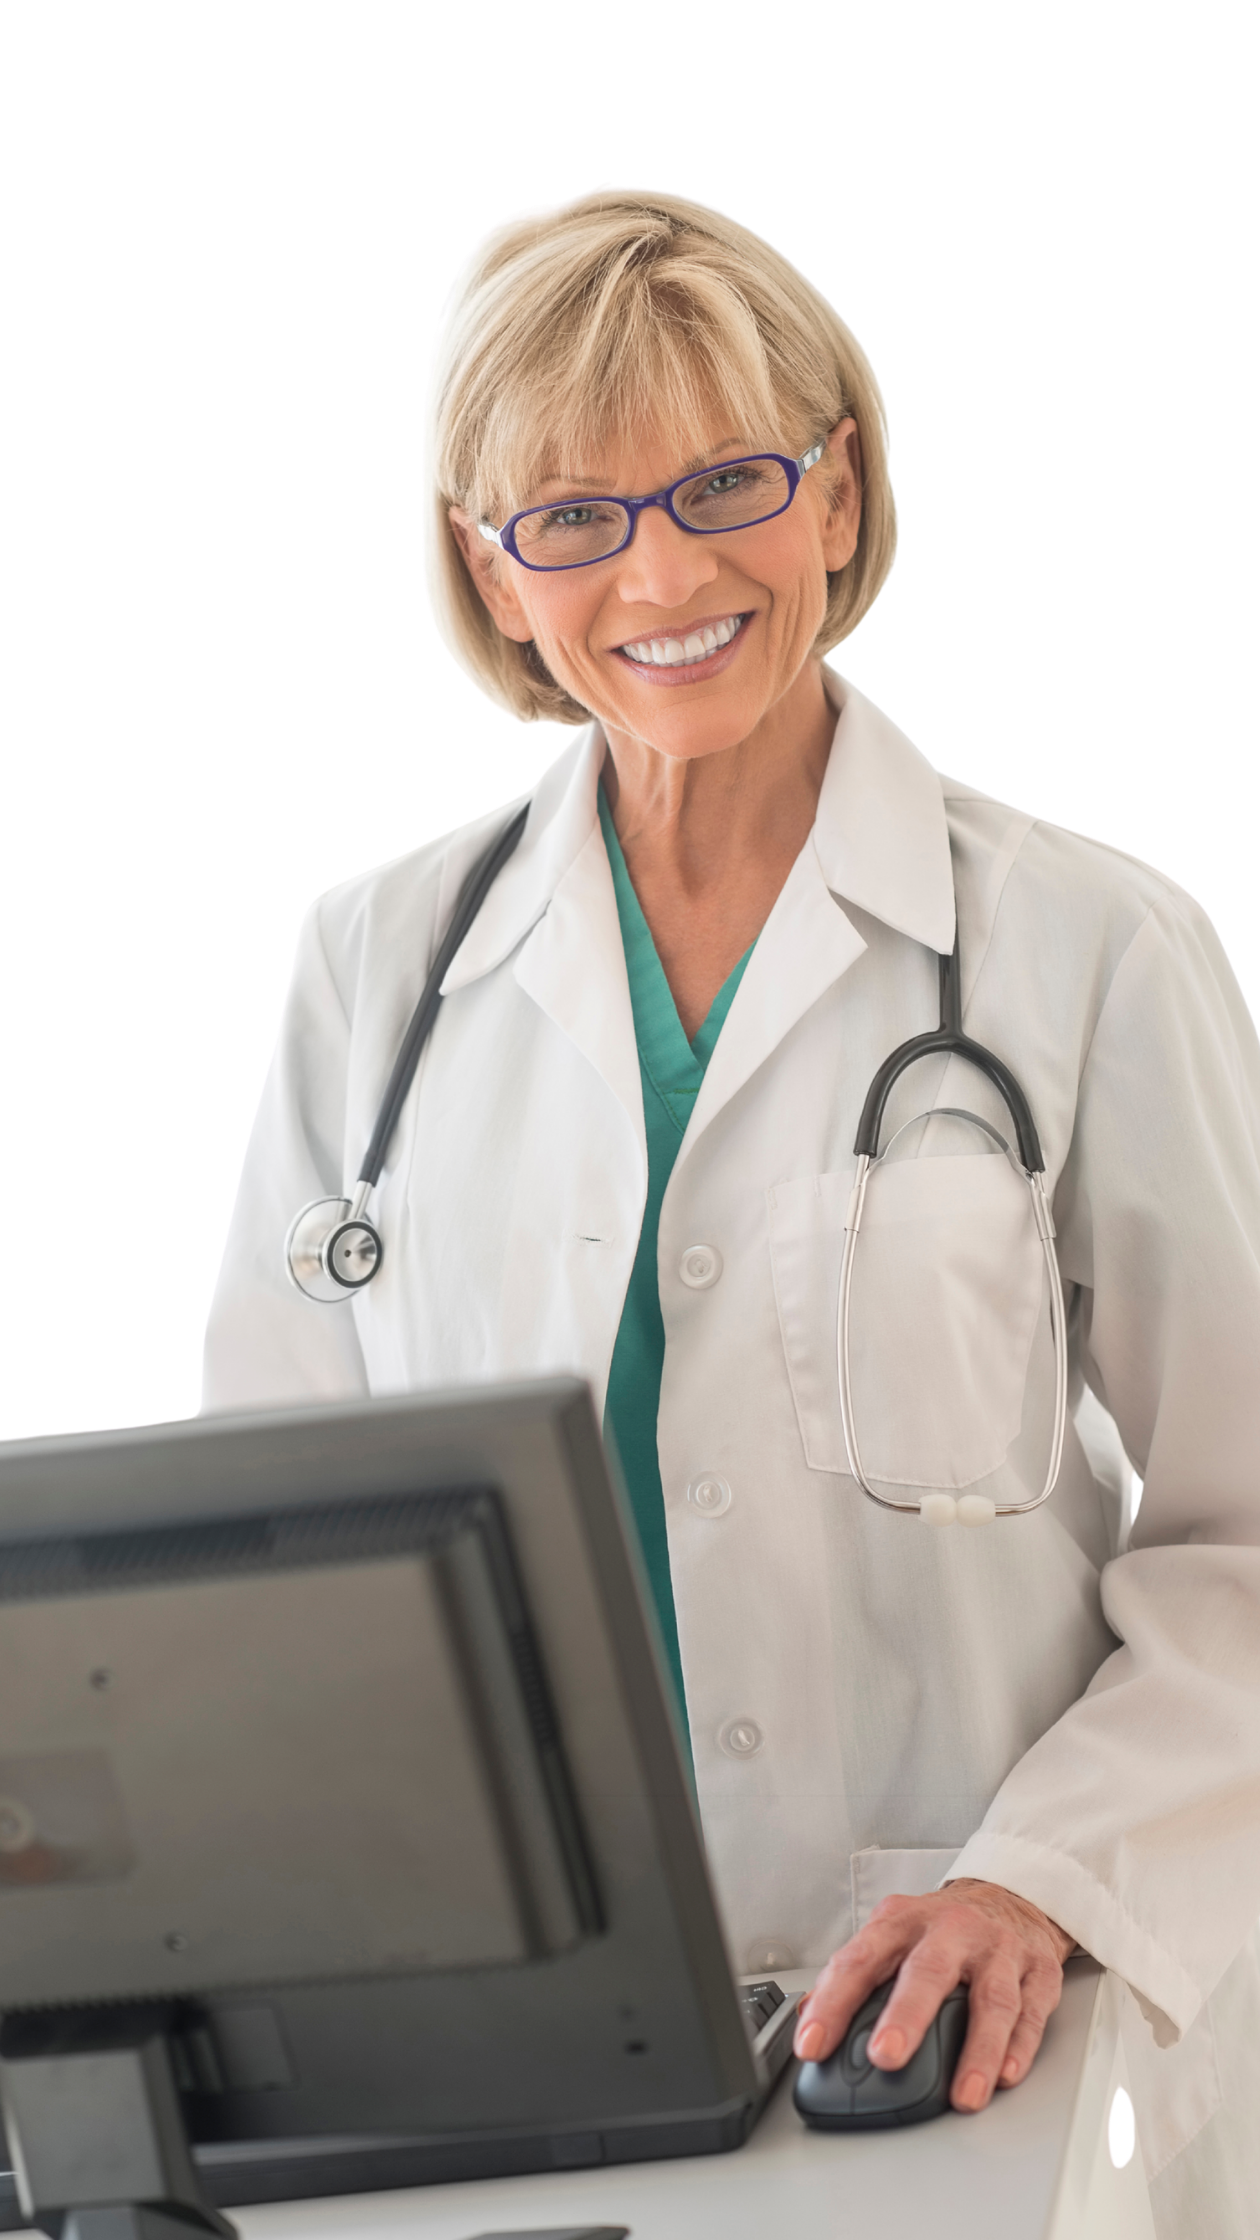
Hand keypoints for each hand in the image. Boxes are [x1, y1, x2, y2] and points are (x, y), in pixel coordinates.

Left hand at [792, 1878, 1076, 2113]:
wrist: (1008, 1898)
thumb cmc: (942, 1930)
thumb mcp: (892, 1936)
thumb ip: (855, 1976)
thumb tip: (805, 2019)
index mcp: (902, 1921)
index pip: (859, 1959)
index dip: (832, 2002)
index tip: (813, 2044)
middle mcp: (950, 1930)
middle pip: (927, 1971)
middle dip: (905, 2016)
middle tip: (885, 2057)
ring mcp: (998, 1950)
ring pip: (991, 1999)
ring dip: (977, 2049)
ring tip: (962, 2094)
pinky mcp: (1038, 1971)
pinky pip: (1031, 2012)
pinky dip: (1019, 2047)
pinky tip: (1005, 2075)